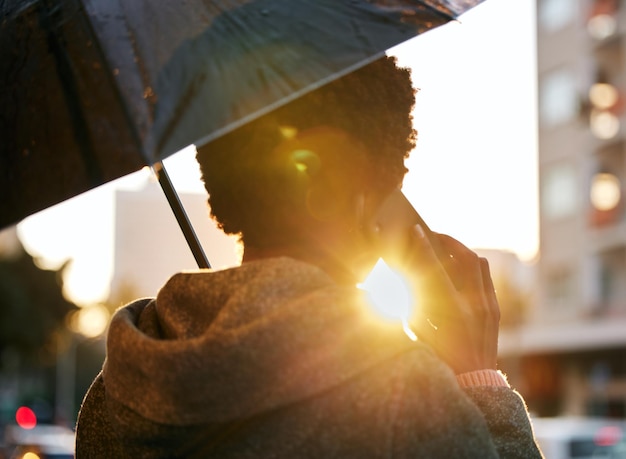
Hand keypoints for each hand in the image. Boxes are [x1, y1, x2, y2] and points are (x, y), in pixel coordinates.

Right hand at [405, 226, 499, 373]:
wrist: (474, 378)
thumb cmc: (440, 357)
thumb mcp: (420, 329)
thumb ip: (412, 302)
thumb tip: (404, 276)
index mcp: (452, 311)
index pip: (436, 269)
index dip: (425, 247)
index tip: (417, 230)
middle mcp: (474, 305)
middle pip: (464, 257)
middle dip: (448, 241)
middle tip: (434, 235)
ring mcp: (488, 306)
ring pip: (479, 263)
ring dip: (462, 251)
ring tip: (448, 249)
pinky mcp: (495, 309)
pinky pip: (486, 277)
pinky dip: (472, 267)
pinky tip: (460, 268)